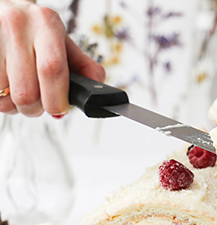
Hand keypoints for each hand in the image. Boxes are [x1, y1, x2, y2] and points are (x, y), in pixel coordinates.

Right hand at [0, 0, 104, 116]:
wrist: (5, 11)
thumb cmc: (38, 35)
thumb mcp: (64, 44)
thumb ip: (86, 70)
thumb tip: (97, 96)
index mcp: (47, 24)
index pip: (52, 69)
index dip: (56, 99)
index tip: (59, 109)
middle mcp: (17, 24)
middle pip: (26, 94)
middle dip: (35, 109)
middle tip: (39, 103)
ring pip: (5, 98)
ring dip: (15, 105)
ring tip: (21, 90)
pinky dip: (1, 99)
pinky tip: (7, 86)